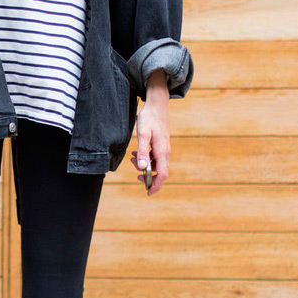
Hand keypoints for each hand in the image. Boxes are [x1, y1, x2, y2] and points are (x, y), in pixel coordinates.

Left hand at [129, 70, 169, 195]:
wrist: (157, 104)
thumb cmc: (150, 118)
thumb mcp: (143, 134)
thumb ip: (143, 151)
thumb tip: (142, 167)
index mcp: (162, 151)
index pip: (162, 174)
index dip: (156, 185)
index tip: (148, 193)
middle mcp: (165, 152)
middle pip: (160, 172)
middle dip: (148, 177)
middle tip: (136, 176)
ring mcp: (164, 148)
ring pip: (156, 164)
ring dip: (145, 166)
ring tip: (132, 159)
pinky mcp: (160, 144)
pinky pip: (155, 157)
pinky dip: (146, 158)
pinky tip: (136, 152)